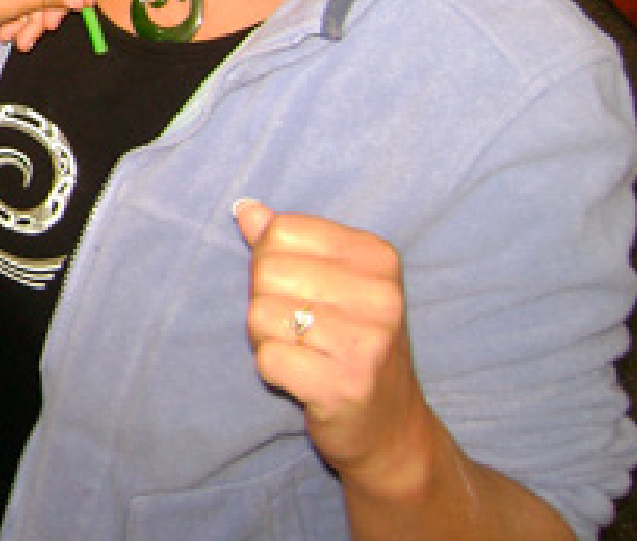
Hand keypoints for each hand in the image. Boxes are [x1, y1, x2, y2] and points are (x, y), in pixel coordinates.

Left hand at [234, 199, 433, 494]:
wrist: (391, 428)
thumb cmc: (351, 345)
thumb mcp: (331, 283)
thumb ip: (286, 243)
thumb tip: (245, 208)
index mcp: (377, 256)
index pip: (281, 230)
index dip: (271, 264)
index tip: (301, 294)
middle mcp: (380, 294)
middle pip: (267, 270)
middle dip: (266, 303)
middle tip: (300, 332)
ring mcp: (367, 341)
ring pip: (261, 314)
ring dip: (268, 339)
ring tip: (305, 354)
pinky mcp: (345, 385)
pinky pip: (267, 359)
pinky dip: (273, 371)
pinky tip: (304, 379)